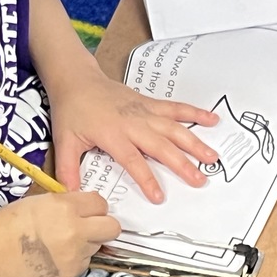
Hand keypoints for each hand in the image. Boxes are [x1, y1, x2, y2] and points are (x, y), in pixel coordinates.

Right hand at [0, 192, 119, 276]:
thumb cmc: (11, 222)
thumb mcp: (41, 200)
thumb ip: (68, 202)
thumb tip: (87, 208)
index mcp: (66, 207)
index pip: (101, 203)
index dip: (94, 206)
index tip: (86, 209)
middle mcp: (75, 231)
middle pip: (112, 227)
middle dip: (103, 224)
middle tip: (88, 225)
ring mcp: (75, 254)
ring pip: (98, 245)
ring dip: (88, 241)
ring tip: (64, 240)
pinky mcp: (71, 273)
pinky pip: (86, 261)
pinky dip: (77, 257)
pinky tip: (58, 254)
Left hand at [51, 69, 219, 203]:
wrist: (77, 79)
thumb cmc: (72, 110)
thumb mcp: (64, 142)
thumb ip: (68, 170)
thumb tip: (70, 194)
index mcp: (112, 133)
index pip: (133, 160)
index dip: (147, 178)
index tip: (159, 196)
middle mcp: (132, 122)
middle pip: (161, 145)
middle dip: (181, 164)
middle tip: (199, 180)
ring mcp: (144, 111)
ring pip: (173, 128)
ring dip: (194, 142)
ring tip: (211, 158)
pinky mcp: (149, 103)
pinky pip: (175, 108)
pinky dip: (194, 113)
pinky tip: (212, 120)